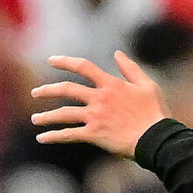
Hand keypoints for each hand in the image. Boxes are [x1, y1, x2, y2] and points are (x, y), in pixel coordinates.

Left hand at [31, 51, 168, 157]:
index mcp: (111, 84)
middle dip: (48, 90)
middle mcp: (99, 98)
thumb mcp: (148, 86)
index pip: (83, 67)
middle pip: (66, 89)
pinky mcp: (94, 134)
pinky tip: (42, 138)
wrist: (156, 138)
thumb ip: (131, 69)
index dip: (65, 61)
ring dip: (46, 116)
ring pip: (63, 114)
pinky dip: (53, 136)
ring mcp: (95, 117)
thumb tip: (118, 53)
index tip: (51, 60)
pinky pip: (68, 134)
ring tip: (36, 119)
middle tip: (36, 93)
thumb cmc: (155, 113)